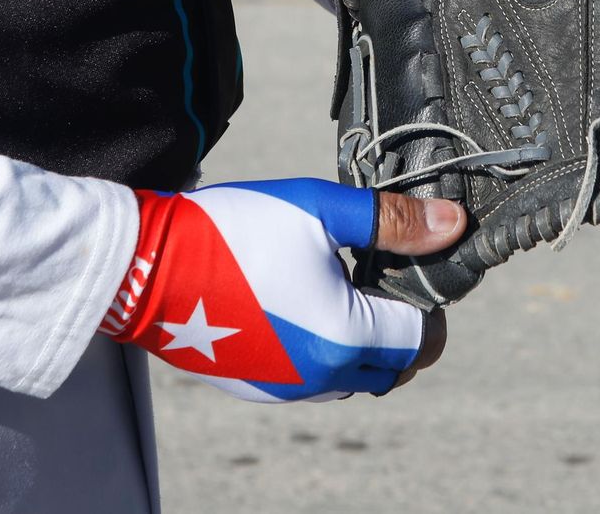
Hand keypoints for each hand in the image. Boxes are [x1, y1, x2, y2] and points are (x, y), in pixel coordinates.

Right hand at [101, 178, 465, 401]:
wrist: (147, 267)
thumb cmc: (234, 232)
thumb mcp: (320, 211)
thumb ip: (390, 222)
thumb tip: (452, 225)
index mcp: (346, 336)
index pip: (423, 337)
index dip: (427, 299)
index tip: (407, 265)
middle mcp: (322, 377)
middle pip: (395, 366)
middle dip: (401, 326)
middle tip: (378, 275)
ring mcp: (288, 389)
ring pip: (355, 377)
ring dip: (364, 342)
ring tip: (337, 285)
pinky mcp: (259, 389)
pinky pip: (314, 380)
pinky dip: (325, 350)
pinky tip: (300, 302)